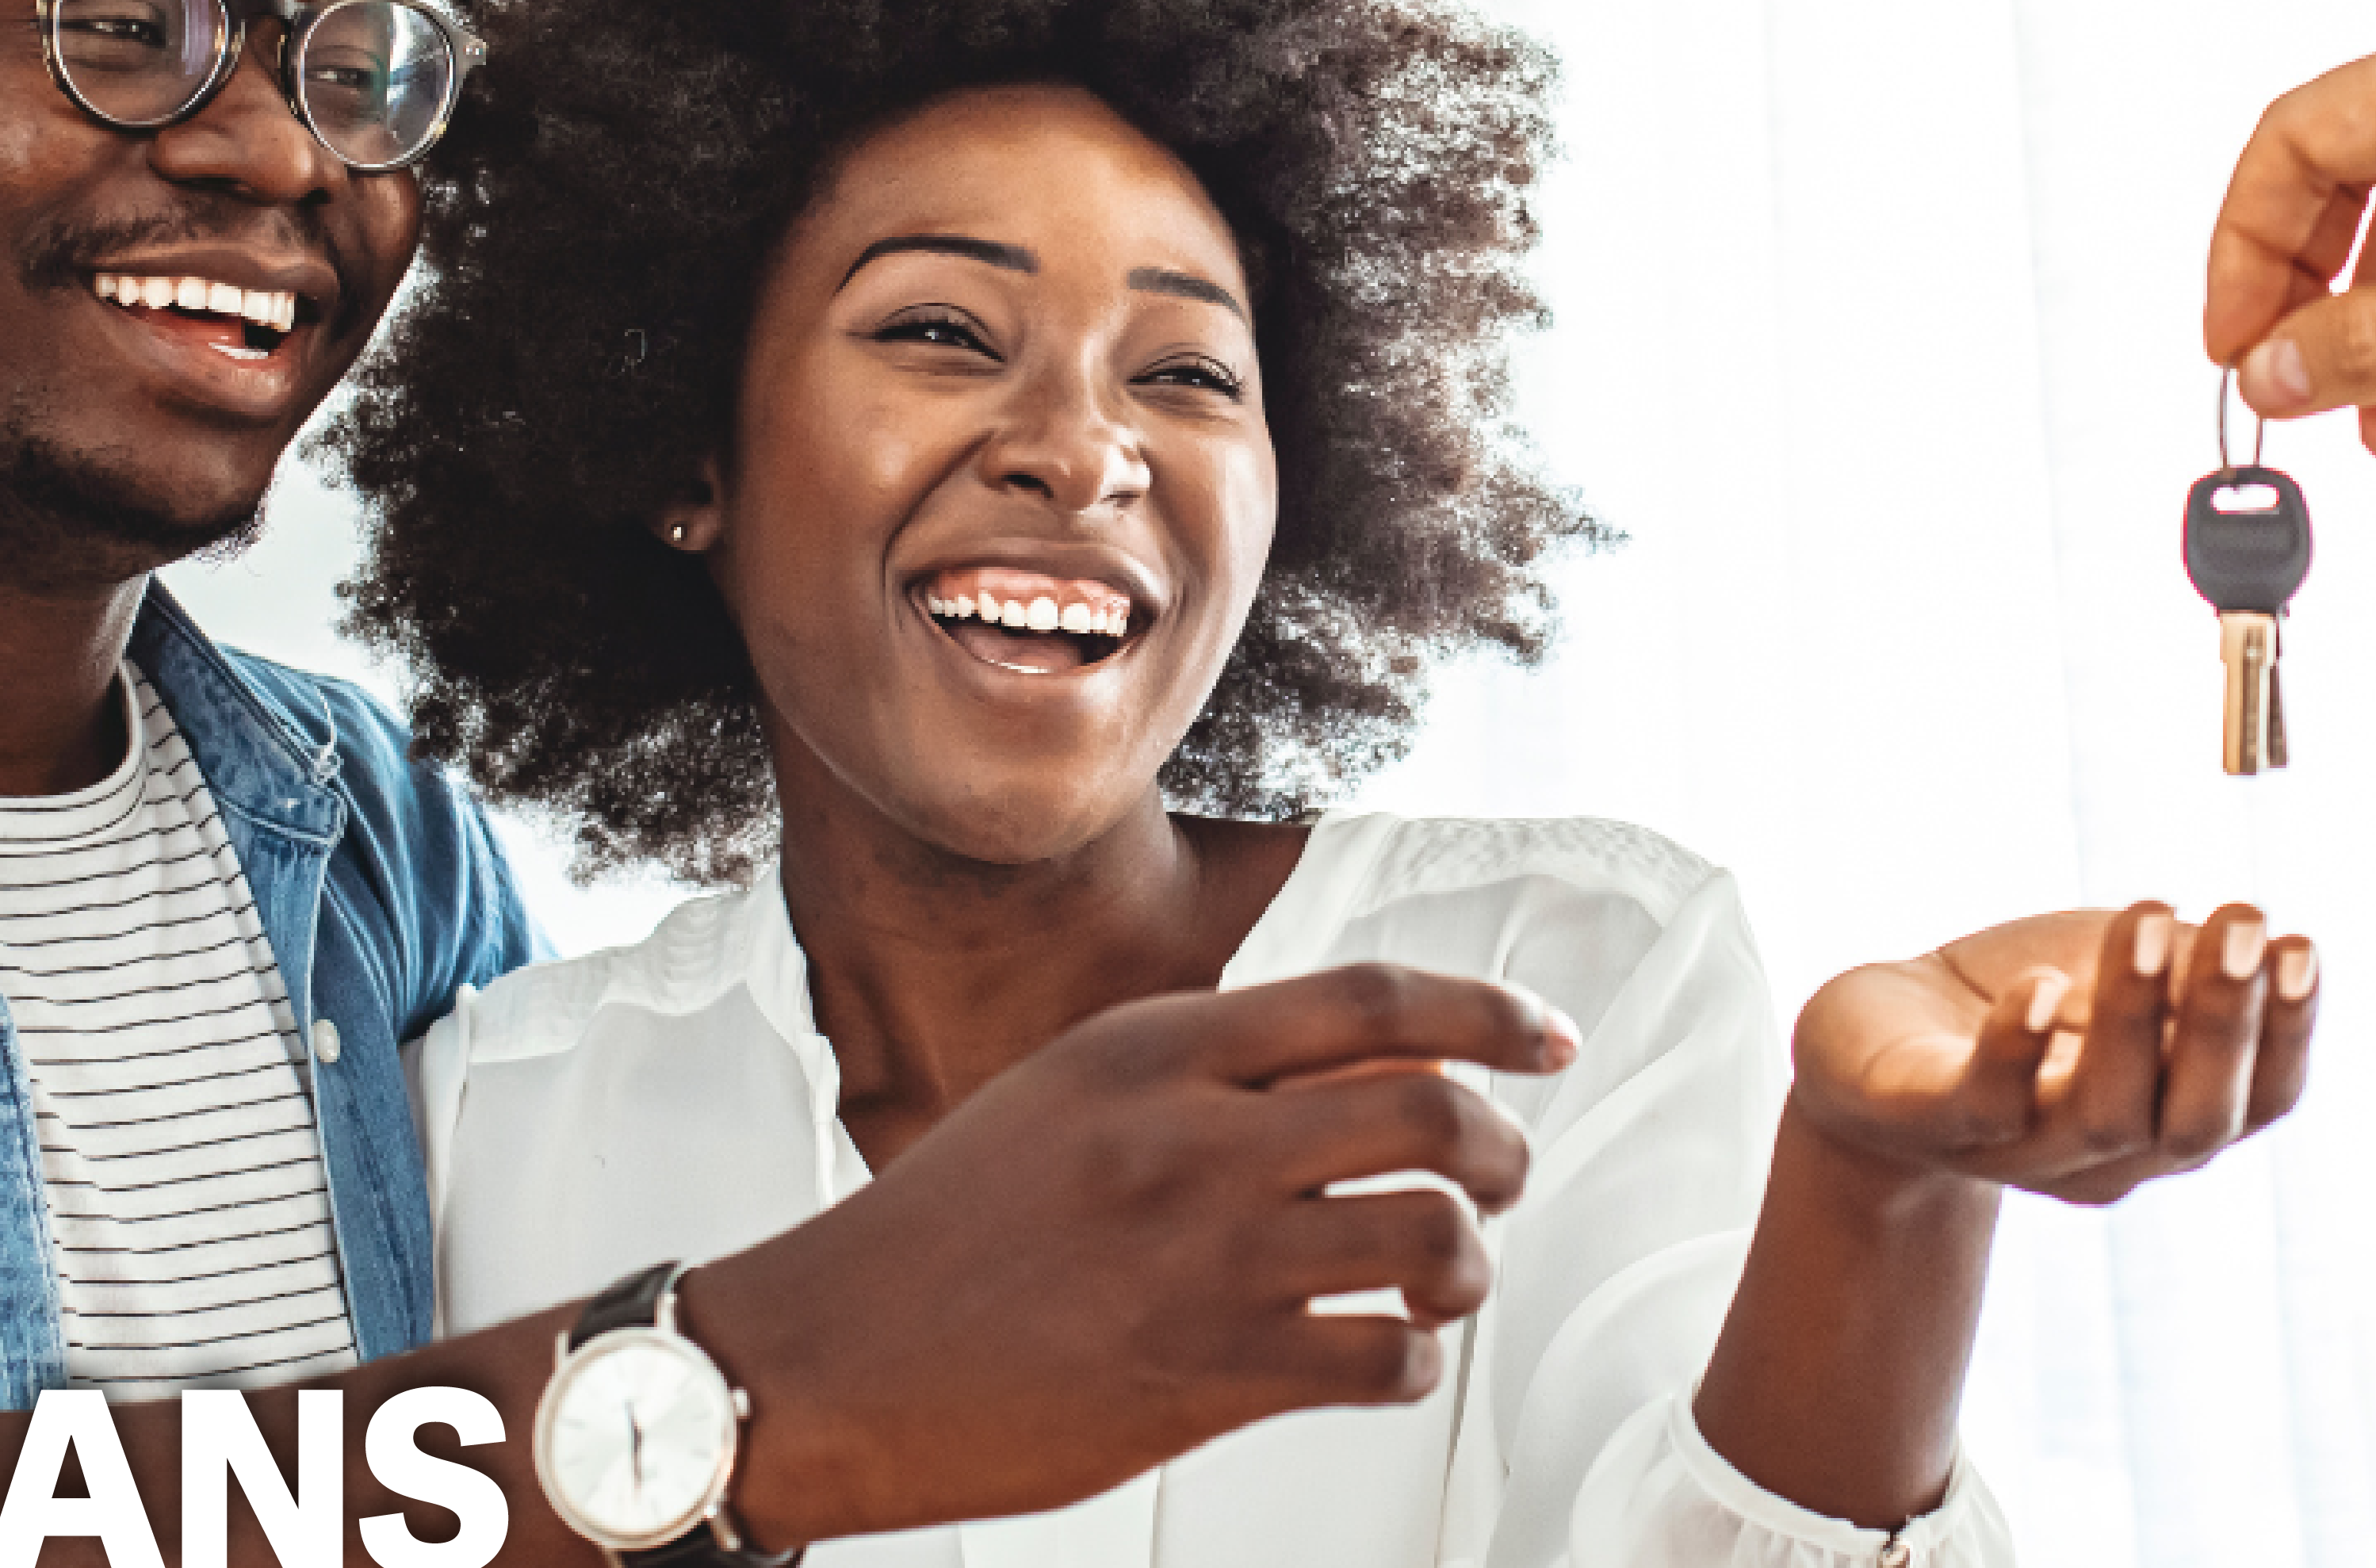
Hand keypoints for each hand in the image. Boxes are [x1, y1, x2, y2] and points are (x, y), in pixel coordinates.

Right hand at [683, 964, 1578, 1545]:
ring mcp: (1202, 1259)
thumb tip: (1383, 1073)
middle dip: (1501, 1150)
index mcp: (1152, 1050)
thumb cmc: (948, 1233)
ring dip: (1466, 1265)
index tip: (1546, 1040)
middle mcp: (1189, 1140)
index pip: (1371, 1000)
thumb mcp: (1070, 1101)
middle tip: (1496, 1179)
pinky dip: (1410, 1361)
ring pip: (1433, 1238)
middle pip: (1433, 1114)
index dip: (1487, 1014)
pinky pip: (1384, 1361)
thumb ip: (1208, 1078)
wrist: (830, 1360)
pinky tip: (1378, 1357)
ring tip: (1435, 1280)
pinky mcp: (1205, 1375)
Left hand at [1787, 902, 2320, 1205]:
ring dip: (2132, 1017)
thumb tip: (2262, 938)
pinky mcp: (1932, 1122)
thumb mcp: (2114, 973)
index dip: (2289, 1035)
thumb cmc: (2016, 1004)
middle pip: (2192, 1122)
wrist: (1869, 1050)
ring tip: (2149, 923)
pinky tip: (2039, 987)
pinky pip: (1983, 1105)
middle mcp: (2108, 1152)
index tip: (2301, 946)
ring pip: (2101, 1114)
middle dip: (2224, 1024)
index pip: (2258, 1102)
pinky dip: (2016, 1051)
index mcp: (2167, 1116)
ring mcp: (2020, 1148)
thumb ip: (2186, 967)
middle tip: (2242, 925)